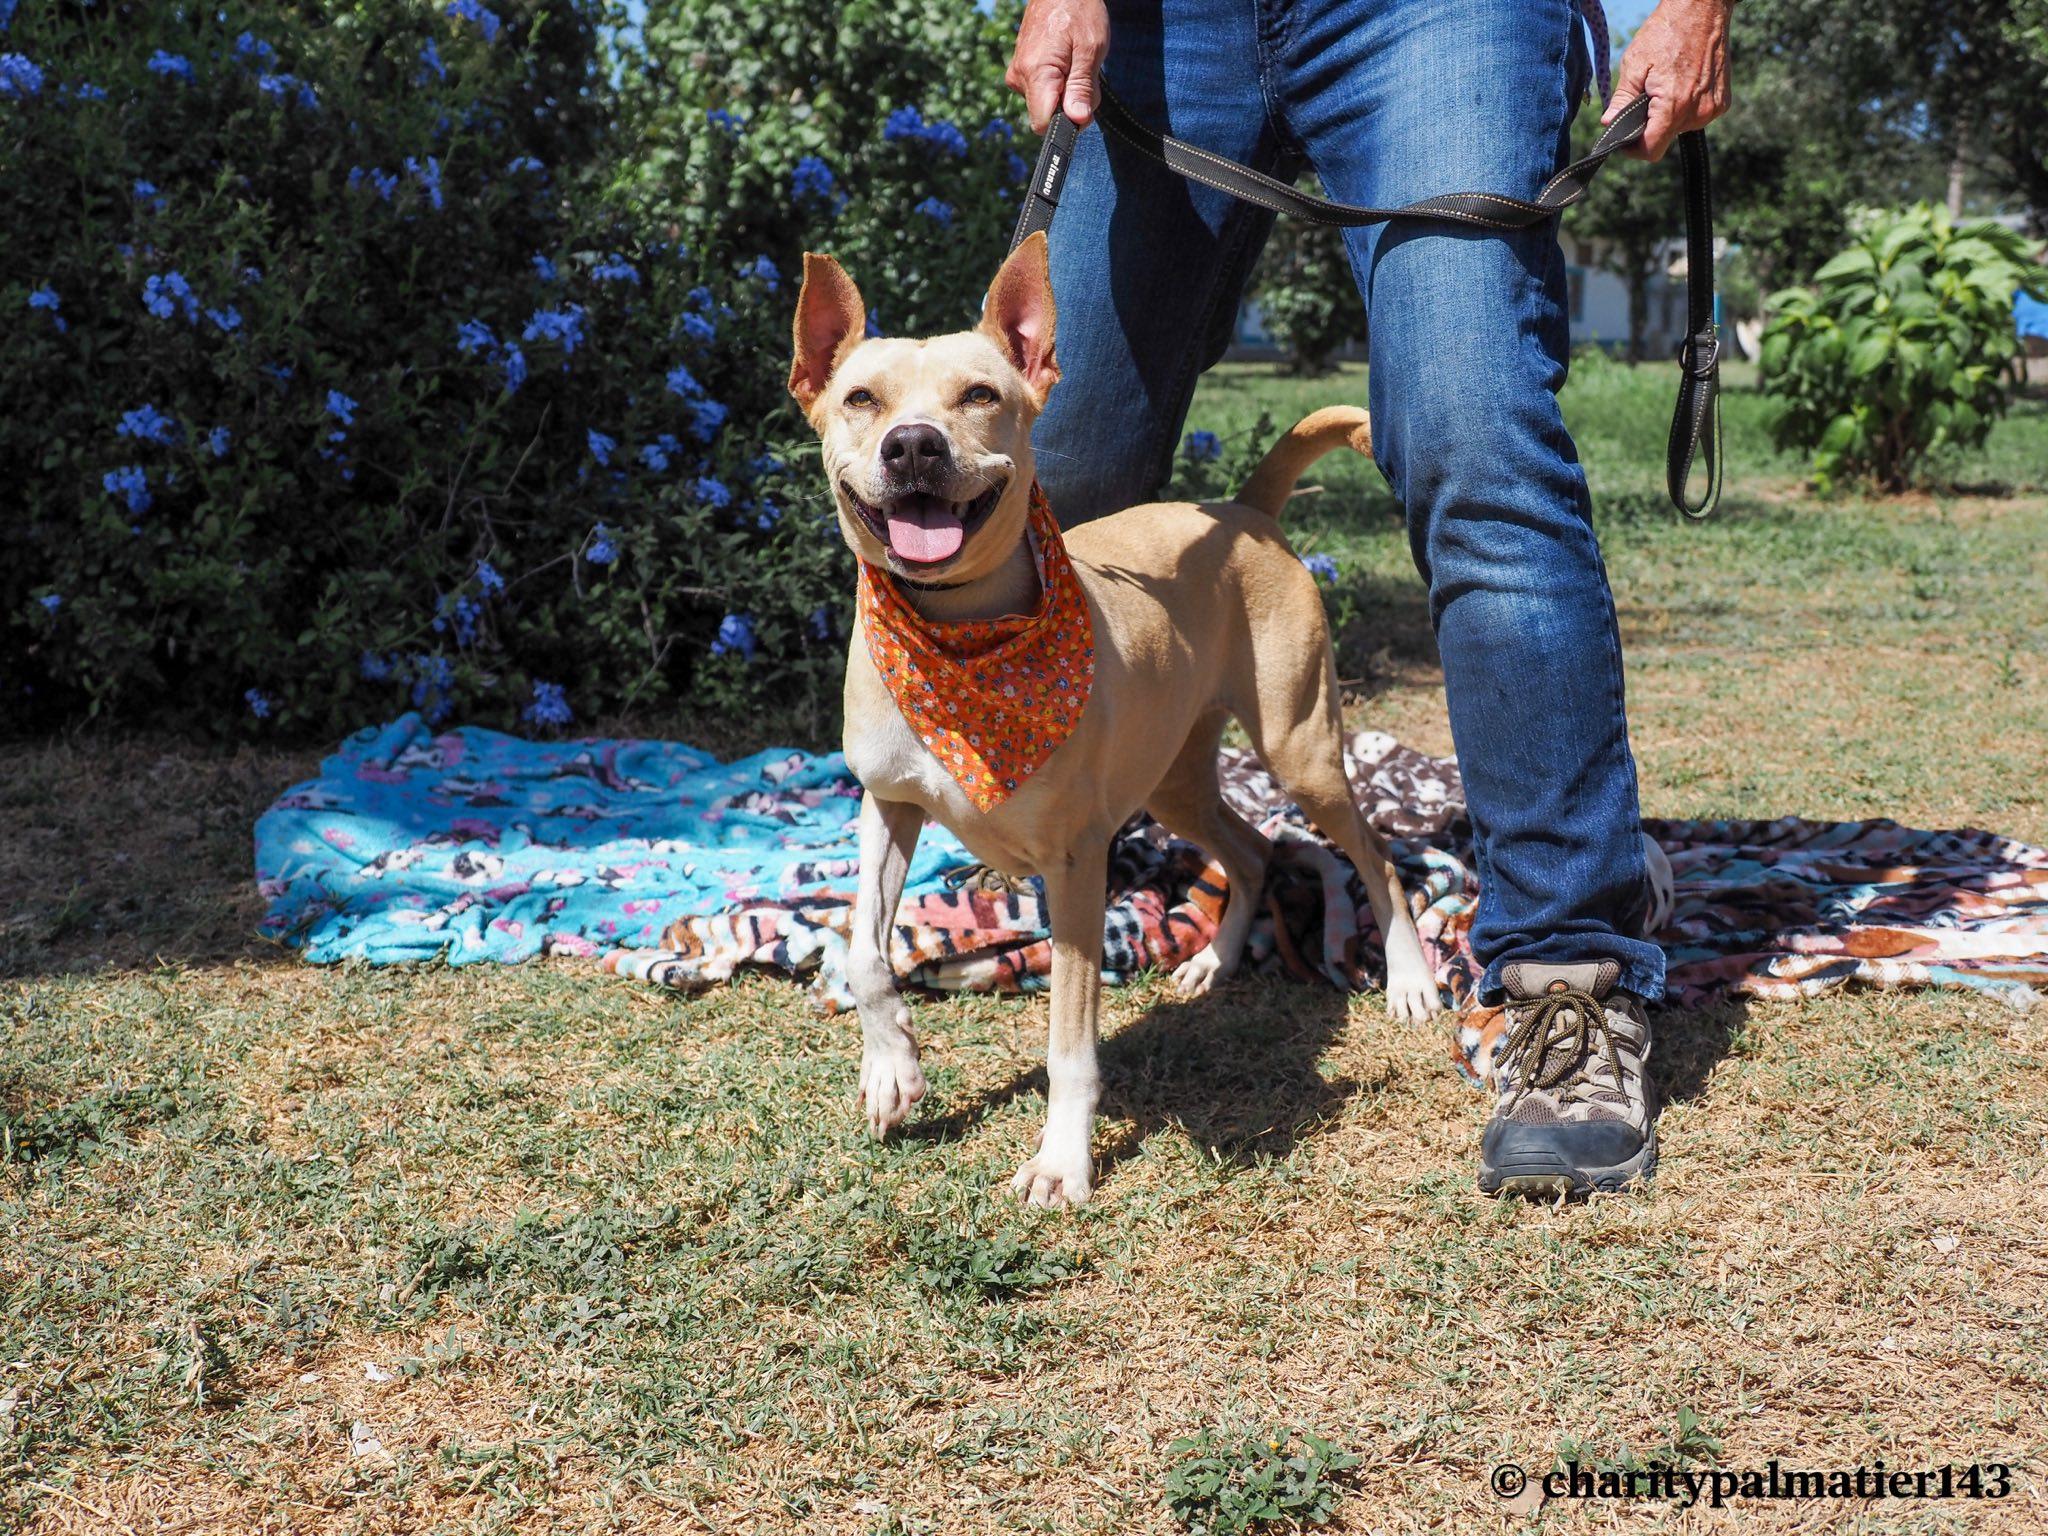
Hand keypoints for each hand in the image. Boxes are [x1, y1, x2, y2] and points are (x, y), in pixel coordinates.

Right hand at [1006, 0, 1109, 133]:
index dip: (1067, 123)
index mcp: (1036, 72)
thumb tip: (1078, 120)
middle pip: (1047, 115)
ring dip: (1066, 93)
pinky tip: (1064, 60)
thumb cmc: (1079, 11)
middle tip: (1085, 73)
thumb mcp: (1091, 49)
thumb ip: (1083, 87)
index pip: (1043, 123)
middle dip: (1071, 105)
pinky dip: (1058, 84)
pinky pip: (1041, 92)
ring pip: (1046, 104)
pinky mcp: (1020, 72)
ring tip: (1074, 61)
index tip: (1083, 106)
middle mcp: (1020, 77)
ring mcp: (1017, 74)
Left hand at [1602, 0, 1732, 161]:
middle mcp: (1697, 113)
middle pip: (1665, 138)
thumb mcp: (1634, 64)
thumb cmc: (1666, 32)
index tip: (1625, 139)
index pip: (1652, 150)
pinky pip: (1696, 116)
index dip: (1634, 149)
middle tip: (1646, 96)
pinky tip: (1683, 83)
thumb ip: (1622, 99)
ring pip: (1680, 128)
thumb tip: (1608, 123)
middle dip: (1650, 125)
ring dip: (1668, 115)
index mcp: (1674, 106)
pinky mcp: (1722, 102)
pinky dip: (1686, 107)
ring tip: (1667, 85)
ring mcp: (1713, 108)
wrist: (1703, 10)